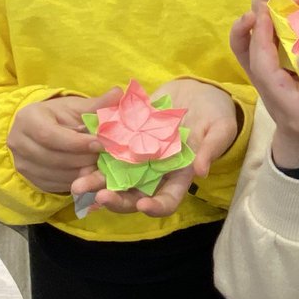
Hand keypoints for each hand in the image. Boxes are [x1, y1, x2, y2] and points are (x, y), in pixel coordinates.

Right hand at [7, 90, 119, 192]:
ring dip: (81, 173)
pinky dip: (75, 181)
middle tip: (104, 158)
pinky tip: (88, 174)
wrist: (40, 130)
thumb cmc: (60, 115)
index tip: (100, 144)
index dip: (77, 143)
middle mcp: (19, 142)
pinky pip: (55, 185)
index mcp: (28, 119)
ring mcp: (22, 163)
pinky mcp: (30, 178)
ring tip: (99, 166)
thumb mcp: (76, 107)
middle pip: (54, 157)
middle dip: (82, 159)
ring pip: (55, 174)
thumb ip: (97, 104)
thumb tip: (119, 92)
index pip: (50, 135)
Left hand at [70, 79, 238, 216]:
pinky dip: (92, 158)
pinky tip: (78, 159)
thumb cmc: (215, 114)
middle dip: (115, 200)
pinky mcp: (127, 140)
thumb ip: (211, 149)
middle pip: (133, 195)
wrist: (198, 92)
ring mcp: (139, 158)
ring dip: (96, 184)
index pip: (167, 201)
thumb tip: (201, 171)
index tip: (142, 204)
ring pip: (114, 178)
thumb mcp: (220, 129)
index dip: (155, 206)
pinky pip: (107, 152)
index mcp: (179, 177)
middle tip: (98, 197)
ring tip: (78, 185)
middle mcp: (155, 173)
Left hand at [231, 7, 298, 168]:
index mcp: (295, 112)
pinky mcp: (294, 85)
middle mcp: (283, 104)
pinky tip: (291, 10)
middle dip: (262, 22)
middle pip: (255, 60)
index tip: (269, 8)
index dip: (261, 37)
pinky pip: (274, 56)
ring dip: (268, 23)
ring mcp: (286, 95)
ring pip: (261, 55)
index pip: (264, 71)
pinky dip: (278, 31)